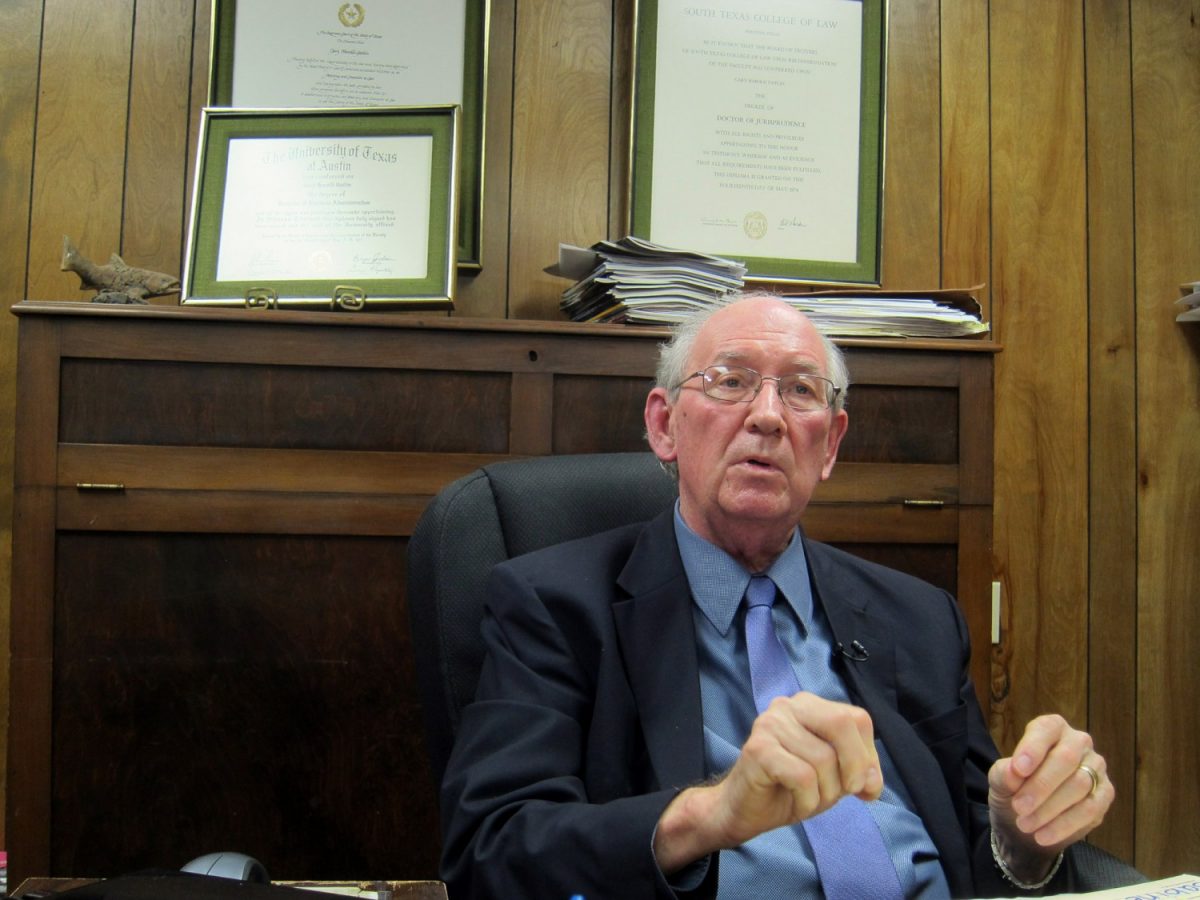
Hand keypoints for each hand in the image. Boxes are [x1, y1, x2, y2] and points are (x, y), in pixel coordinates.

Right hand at [654, 692, 881, 871]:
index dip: (868, 756)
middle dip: (853, 767)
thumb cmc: (790, 789)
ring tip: (809, 799)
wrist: (743, 811)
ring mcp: (770, 724)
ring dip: (825, 794)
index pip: (857, 718)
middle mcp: (789, 706)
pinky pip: (802, 776)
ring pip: (823, 759)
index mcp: (810, 705)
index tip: (860, 784)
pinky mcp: (758, 748)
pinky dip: (808, 800)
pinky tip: (796, 803)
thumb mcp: (835, 779)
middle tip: (844, 793)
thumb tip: (872, 782)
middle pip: (842, 724)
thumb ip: (859, 772)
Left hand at [988, 714, 1112, 880]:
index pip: (1046, 730)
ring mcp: (1095, 767)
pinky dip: (1065, 825)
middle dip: (1041, 785)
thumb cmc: (1014, 787)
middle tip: (1019, 807)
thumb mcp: (1000, 779)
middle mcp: (1078, 742)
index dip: (1033, 748)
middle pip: (1066, 758)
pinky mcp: (1105, 794)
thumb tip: (1013, 772)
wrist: (1028, 817)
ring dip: (1050, 808)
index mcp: (1051, 728)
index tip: (1018, 769)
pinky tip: (1043, 836)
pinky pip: (1091, 809)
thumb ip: (1004, 773)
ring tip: (1025, 825)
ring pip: (1080, 785)